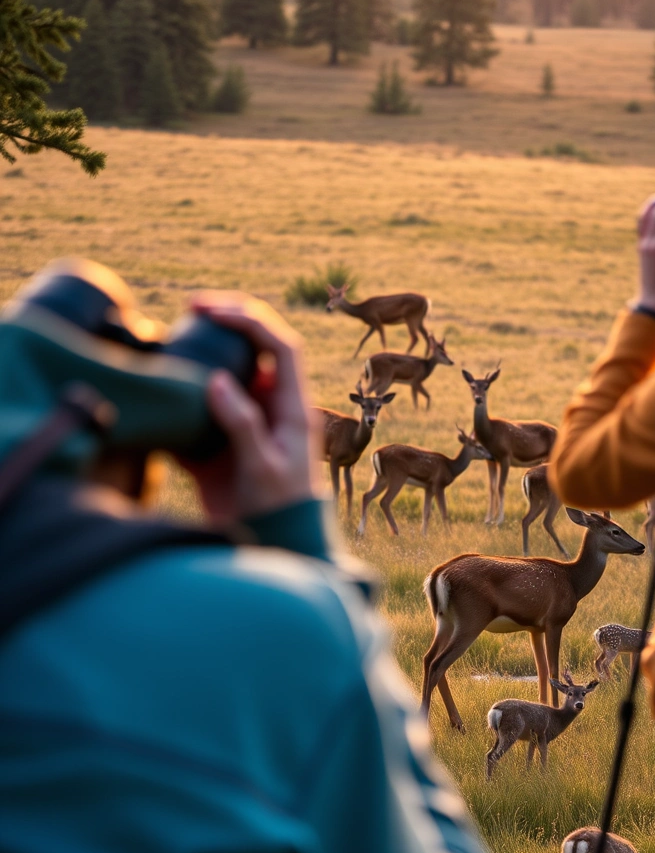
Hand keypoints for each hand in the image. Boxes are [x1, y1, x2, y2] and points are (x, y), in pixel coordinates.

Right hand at [182, 293, 319, 524]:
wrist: (270, 545)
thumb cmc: (277, 510)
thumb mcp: (262, 468)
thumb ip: (242, 424)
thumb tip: (217, 379)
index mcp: (291, 406)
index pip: (280, 346)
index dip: (251, 320)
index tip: (212, 312)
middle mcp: (272, 404)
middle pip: (259, 346)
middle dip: (231, 319)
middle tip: (192, 307)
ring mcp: (248, 418)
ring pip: (232, 368)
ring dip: (208, 348)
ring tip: (176, 333)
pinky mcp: (224, 438)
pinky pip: (207, 402)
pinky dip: (188, 389)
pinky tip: (165, 380)